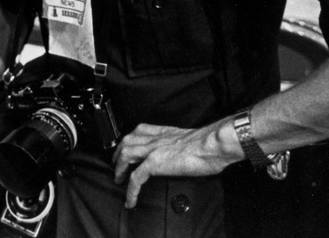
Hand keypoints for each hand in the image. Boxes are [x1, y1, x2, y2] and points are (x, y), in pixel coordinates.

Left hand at [112, 122, 232, 207]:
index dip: (130, 140)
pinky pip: (135, 178)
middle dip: (118, 154)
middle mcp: (155, 138)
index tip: (127, 147)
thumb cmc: (208, 144)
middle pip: (127, 141)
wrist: (212, 145)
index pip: (139, 131)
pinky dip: (130, 190)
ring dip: (119, 169)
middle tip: (116, 165)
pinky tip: (130, 198)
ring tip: (119, 180)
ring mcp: (153, 149)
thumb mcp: (189, 140)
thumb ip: (179, 145)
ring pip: (125, 155)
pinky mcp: (155, 163)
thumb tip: (181, 155)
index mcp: (164, 132)